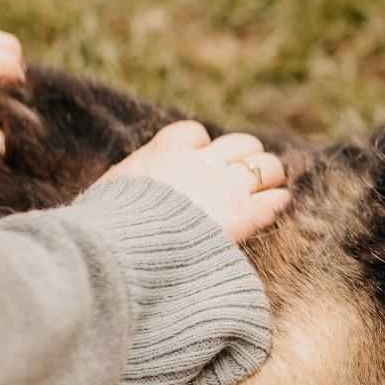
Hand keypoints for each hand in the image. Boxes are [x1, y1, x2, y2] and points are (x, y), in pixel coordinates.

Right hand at [98, 121, 290, 242]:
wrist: (125, 251)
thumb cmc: (106, 228)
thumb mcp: (110, 192)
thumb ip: (131, 183)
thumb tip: (123, 192)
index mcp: (164, 151)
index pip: (194, 133)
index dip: (202, 146)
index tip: (200, 160)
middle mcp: (201, 162)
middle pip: (242, 143)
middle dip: (245, 156)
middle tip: (245, 174)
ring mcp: (226, 186)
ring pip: (267, 165)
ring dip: (269, 174)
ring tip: (269, 186)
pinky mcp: (244, 214)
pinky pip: (275, 199)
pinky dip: (278, 200)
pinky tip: (277, 205)